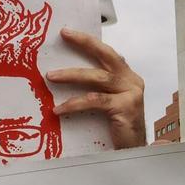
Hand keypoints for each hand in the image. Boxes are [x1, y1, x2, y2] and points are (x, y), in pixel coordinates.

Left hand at [46, 27, 146, 148]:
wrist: (134, 151)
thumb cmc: (118, 128)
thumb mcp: (108, 103)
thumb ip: (97, 88)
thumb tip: (69, 75)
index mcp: (128, 77)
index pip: (107, 54)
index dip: (88, 42)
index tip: (68, 33)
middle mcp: (132, 81)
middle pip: (106, 55)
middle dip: (85, 43)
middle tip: (65, 35)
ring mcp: (131, 93)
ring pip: (97, 78)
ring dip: (71, 75)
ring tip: (50, 77)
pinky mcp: (125, 107)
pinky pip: (94, 101)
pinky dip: (74, 104)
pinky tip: (58, 109)